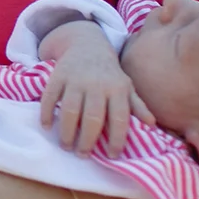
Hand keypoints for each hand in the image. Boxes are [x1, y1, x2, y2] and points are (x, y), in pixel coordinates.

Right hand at [37, 20, 150, 155]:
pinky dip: (46, 113)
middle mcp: (97, 85)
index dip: (116, 139)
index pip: (119, 118)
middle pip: (93, 117)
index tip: (112, 155)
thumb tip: (152, 124)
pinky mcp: (58, 76)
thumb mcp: (126, 86)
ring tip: (66, 145)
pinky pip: (50, 97)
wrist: (87, 43)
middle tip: (82, 154)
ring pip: (71, 109)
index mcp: (117, 89)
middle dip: (87, 140)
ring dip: (67, 131)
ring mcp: (76, 80)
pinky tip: (47, 126)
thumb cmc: (109, 72)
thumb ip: (137, 105)